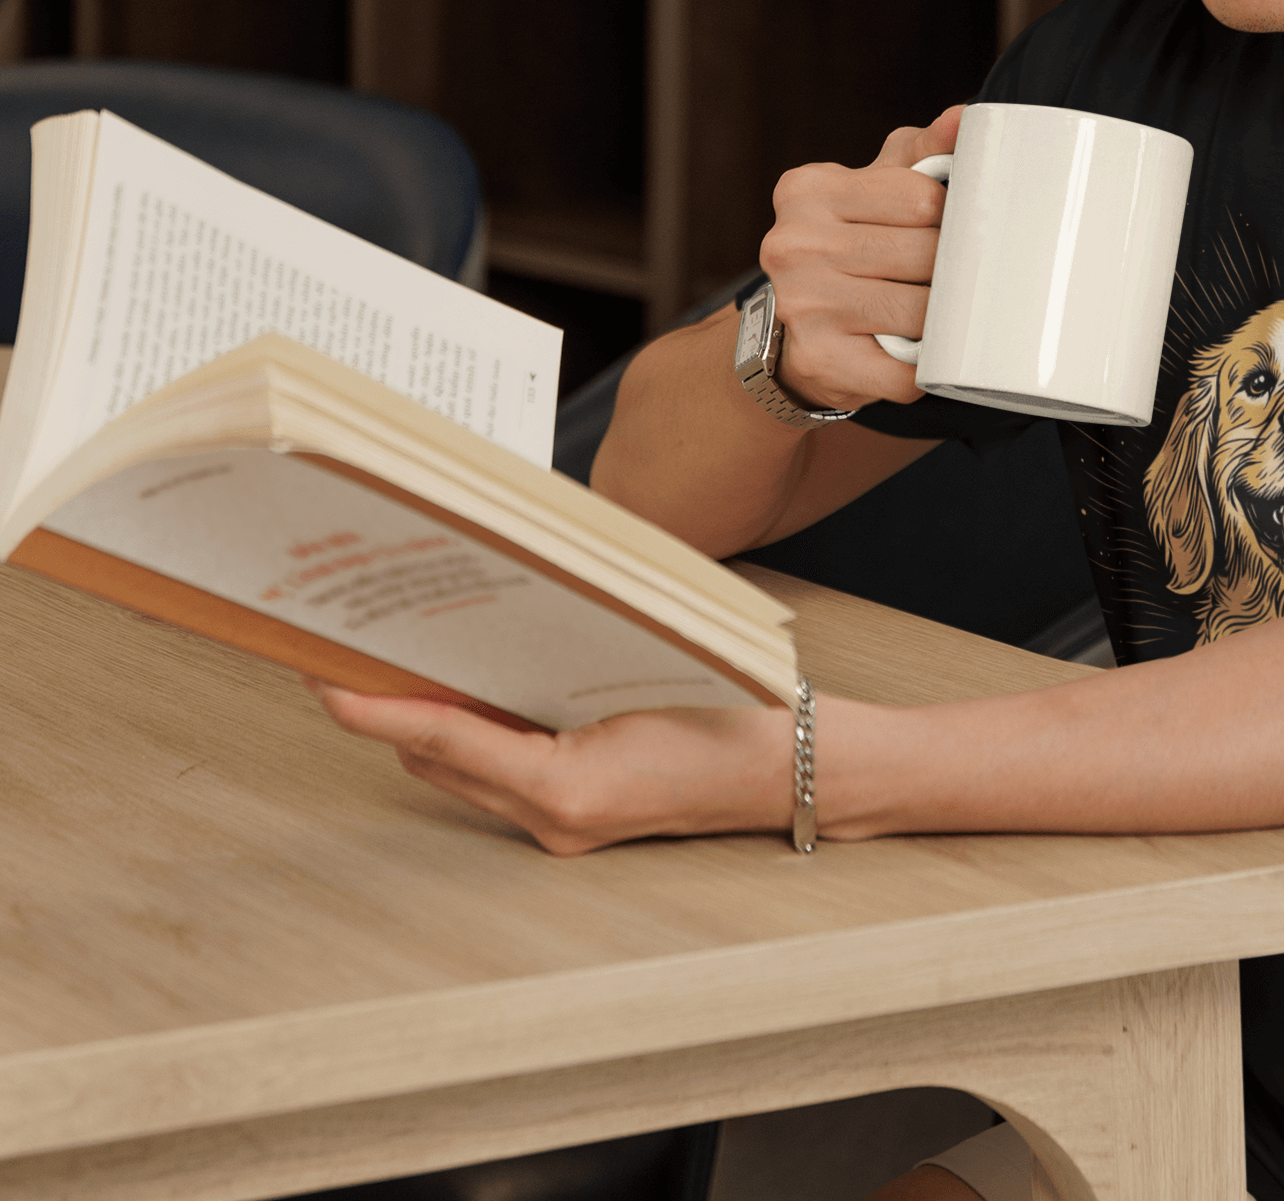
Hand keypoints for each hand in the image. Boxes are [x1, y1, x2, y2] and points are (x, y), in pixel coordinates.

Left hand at [306, 680, 794, 854]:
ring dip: (429, 719)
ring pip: (462, 770)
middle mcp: (552, 819)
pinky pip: (499, 775)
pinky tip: (476, 686)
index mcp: (566, 788)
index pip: (446, 740)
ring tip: (399, 653)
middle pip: (437, 760)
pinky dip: (476, 734)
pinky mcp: (573, 817)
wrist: (786, 766)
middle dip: (390, 705)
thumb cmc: (729, 716)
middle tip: (348, 643)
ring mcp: (560, 826)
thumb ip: (555, 664)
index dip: (378, 707)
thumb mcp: (640, 672)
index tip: (326, 679)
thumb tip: (481, 629)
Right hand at [758, 105, 963, 410]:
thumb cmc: (845, 249)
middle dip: (949, 271)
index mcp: (809, 190)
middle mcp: (795, 243)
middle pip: (924, 255)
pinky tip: (917, 355)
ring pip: (923, 313)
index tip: (944, 233)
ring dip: (944, 322)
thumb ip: (921, 153)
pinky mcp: (819, 360)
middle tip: (950, 280)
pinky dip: (926, 368)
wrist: (787, 337)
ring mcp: (803, 304)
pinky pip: (905, 371)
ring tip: (938, 316)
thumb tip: (967, 118)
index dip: (948, 220)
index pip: (921, 197)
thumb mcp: (873, 189)